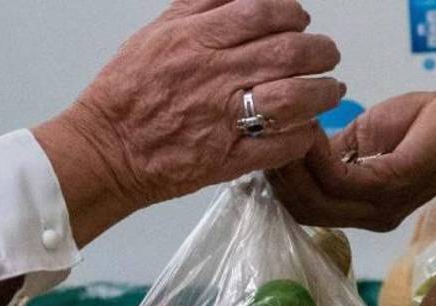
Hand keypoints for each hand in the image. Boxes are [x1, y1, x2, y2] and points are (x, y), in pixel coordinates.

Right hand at [35, 0, 343, 244]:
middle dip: (320, 50)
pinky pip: (281, 145)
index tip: (300, 20)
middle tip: (326, 55)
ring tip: (330, 90)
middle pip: (289, 52)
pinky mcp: (228, 159)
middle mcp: (213, 76)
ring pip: (294, 98)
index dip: (292, 12)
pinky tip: (307, 127)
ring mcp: (223, 120)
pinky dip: (303, 134)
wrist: (105, 148)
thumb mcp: (157, 32)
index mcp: (195, 40)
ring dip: (322, 92)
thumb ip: (200, 7)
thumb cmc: (126, 93)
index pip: (263, 12)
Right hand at [271, 77, 435, 230]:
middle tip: (262, 138)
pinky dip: (315, 155)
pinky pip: (338, 180)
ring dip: (291, 164)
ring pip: (315, 201)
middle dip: (277, 176)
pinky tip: (307, 129)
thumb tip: (295, 150)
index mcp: (364, 208)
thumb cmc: (428, 123)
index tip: (259, 150)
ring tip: (281, 129)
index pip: (306, 209)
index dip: (278, 184)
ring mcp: (382, 206)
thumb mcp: (366, 139)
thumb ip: (332, 154)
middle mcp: (370, 216)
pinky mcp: (392, 186)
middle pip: (304, 212)